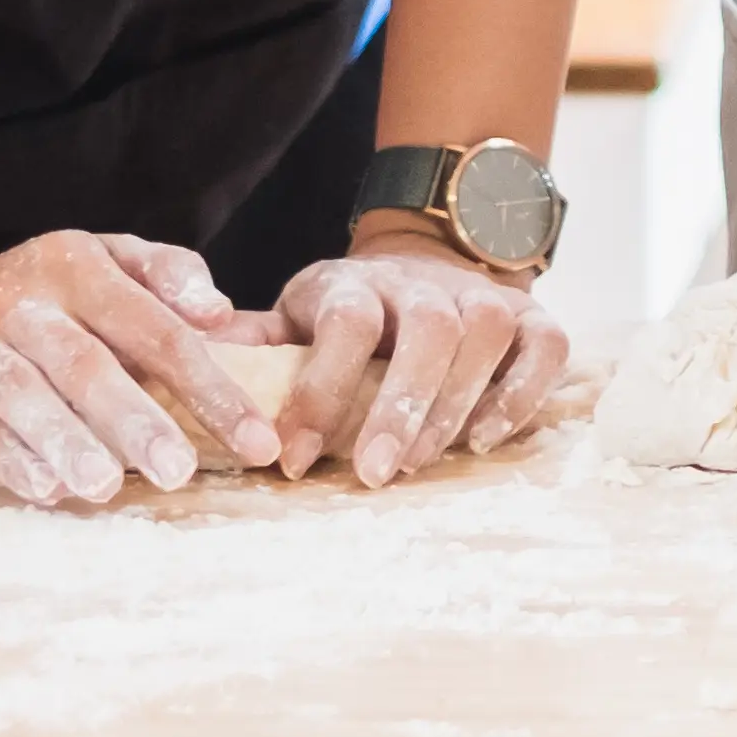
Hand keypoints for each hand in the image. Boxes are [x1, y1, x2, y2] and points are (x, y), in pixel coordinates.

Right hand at [0, 230, 285, 505]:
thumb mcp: (101, 264)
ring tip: (108, 485)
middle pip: (87, 363)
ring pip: (24, 394)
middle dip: (137, 419)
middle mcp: (20, 301)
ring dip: (68, 441)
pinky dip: (13, 459)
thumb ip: (168, 277)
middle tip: (180, 471)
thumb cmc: (40, 302)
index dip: (209, 384)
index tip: (256, 439)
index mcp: (76, 264)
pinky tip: (48, 489)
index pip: (155, 325)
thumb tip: (221, 312)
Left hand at [263, 228, 570, 486]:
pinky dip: (521, 393)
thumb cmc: (350, 314)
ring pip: (484, 334)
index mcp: (355, 285)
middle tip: (371, 475)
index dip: (320, 390)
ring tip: (420, 463)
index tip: (290, 459)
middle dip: (400, 405)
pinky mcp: (531, 316)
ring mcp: (482, 296)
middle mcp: (423, 285)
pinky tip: (483, 441)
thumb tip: (191, 370)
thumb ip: (253, 345)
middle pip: (426, 329)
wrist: (426, 261)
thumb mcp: (294, 318)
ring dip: (454, 402)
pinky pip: (544, 346)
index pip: (345, 324)